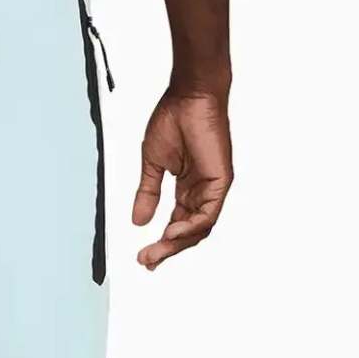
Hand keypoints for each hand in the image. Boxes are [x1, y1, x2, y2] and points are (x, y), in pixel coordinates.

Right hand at [132, 90, 233, 270]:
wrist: (189, 96)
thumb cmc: (173, 120)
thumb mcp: (152, 165)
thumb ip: (148, 193)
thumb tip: (138, 222)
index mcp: (187, 188)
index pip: (177, 224)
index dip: (161, 243)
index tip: (143, 257)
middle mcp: (202, 192)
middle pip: (187, 232)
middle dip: (166, 249)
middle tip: (147, 262)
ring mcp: (213, 188)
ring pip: (198, 229)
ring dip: (176, 244)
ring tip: (155, 253)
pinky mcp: (221, 182)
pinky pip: (207, 215)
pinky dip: (189, 228)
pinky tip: (170, 234)